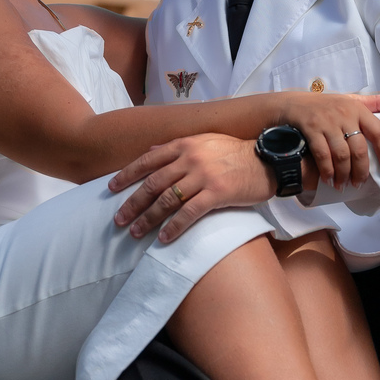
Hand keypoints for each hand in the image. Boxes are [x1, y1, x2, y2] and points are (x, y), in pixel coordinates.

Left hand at [110, 134, 275, 243]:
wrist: (268, 160)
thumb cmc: (237, 152)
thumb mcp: (206, 141)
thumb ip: (178, 146)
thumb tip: (152, 150)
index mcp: (185, 145)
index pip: (148, 160)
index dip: (127, 175)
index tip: (111, 188)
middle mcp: (190, 158)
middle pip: (153, 183)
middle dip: (132, 203)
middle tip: (118, 219)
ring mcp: (203, 175)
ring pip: (167, 200)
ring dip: (148, 218)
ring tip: (135, 232)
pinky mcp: (217, 193)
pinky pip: (189, 213)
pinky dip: (174, 227)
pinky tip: (163, 239)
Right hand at [277, 91, 379, 188]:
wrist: (293, 104)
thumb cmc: (327, 105)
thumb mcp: (352, 99)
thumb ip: (377, 102)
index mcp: (358, 108)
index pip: (379, 132)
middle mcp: (344, 114)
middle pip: (360, 149)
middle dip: (361, 171)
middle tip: (359, 183)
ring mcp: (327, 122)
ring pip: (342, 154)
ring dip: (344, 174)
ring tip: (344, 184)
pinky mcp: (311, 128)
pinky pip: (323, 155)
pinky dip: (327, 170)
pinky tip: (329, 179)